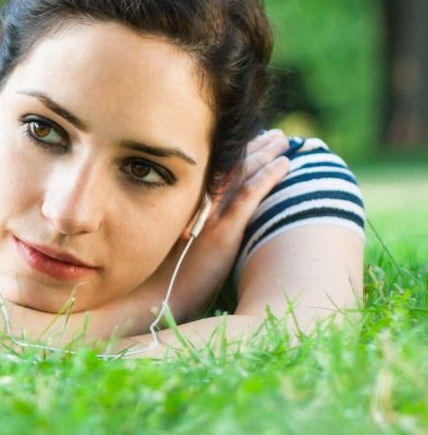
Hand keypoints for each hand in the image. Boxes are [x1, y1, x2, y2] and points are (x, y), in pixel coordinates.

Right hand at [136, 129, 293, 323]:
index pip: (209, 170)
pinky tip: (285, 165)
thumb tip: (184, 227)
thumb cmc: (149, 279)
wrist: (149, 299)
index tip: (244, 140)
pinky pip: (250, 195)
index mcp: (178, 203)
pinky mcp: (223, 232)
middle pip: (228, 166)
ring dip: (265, 154)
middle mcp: (193, 203)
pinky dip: (268, 177)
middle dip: (252, 148)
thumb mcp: (159, 245)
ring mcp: (209, 215)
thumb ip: (173, 229)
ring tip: (285, 141)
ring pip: (242, 173)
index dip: (228, 154)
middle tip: (274, 135)